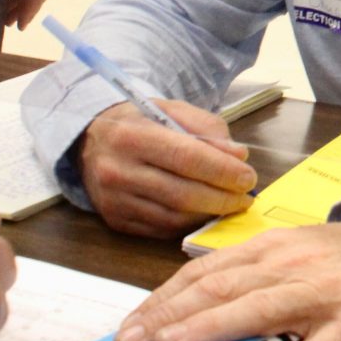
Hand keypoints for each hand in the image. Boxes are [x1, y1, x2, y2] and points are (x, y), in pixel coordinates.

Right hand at [78, 99, 255, 237]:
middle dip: (222, 198)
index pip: (187, 158)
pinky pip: (161, 230)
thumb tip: (239, 157)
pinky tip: (204, 213)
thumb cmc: (140, 122)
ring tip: (230, 205)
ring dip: (209, 214)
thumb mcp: (172, 110)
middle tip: (245, 197)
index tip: (248, 178)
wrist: (91, 140)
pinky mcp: (115, 220)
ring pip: (174, 217)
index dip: (223, 171)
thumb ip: (208, 129)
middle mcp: (117, 170)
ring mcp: (114, 200)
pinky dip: (189, 224)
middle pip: (182, 193)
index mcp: (132, 135)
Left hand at [116, 218, 340, 340]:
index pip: (204, 274)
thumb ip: (250, 277)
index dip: (161, 301)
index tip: (127, 328)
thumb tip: (190, 308)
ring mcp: (323, 294)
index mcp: (270, 250)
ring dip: (210, 330)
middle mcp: (290, 266)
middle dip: (169, 316)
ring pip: (259, 311)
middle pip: (220, 289)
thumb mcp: (294, 255)